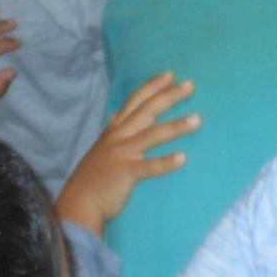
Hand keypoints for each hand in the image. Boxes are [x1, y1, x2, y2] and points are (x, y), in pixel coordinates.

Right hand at [55, 72, 197, 236]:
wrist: (80, 201)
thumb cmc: (93, 175)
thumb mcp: (101, 146)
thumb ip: (112, 130)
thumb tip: (115, 114)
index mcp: (114, 129)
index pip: (135, 101)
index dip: (152, 86)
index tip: (170, 75)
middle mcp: (118, 136)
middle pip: (147, 111)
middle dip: (169, 96)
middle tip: (189, 85)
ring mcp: (122, 153)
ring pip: (152, 135)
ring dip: (175, 126)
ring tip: (197, 120)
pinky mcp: (125, 173)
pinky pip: (148, 167)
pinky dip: (165, 162)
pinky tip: (182, 158)